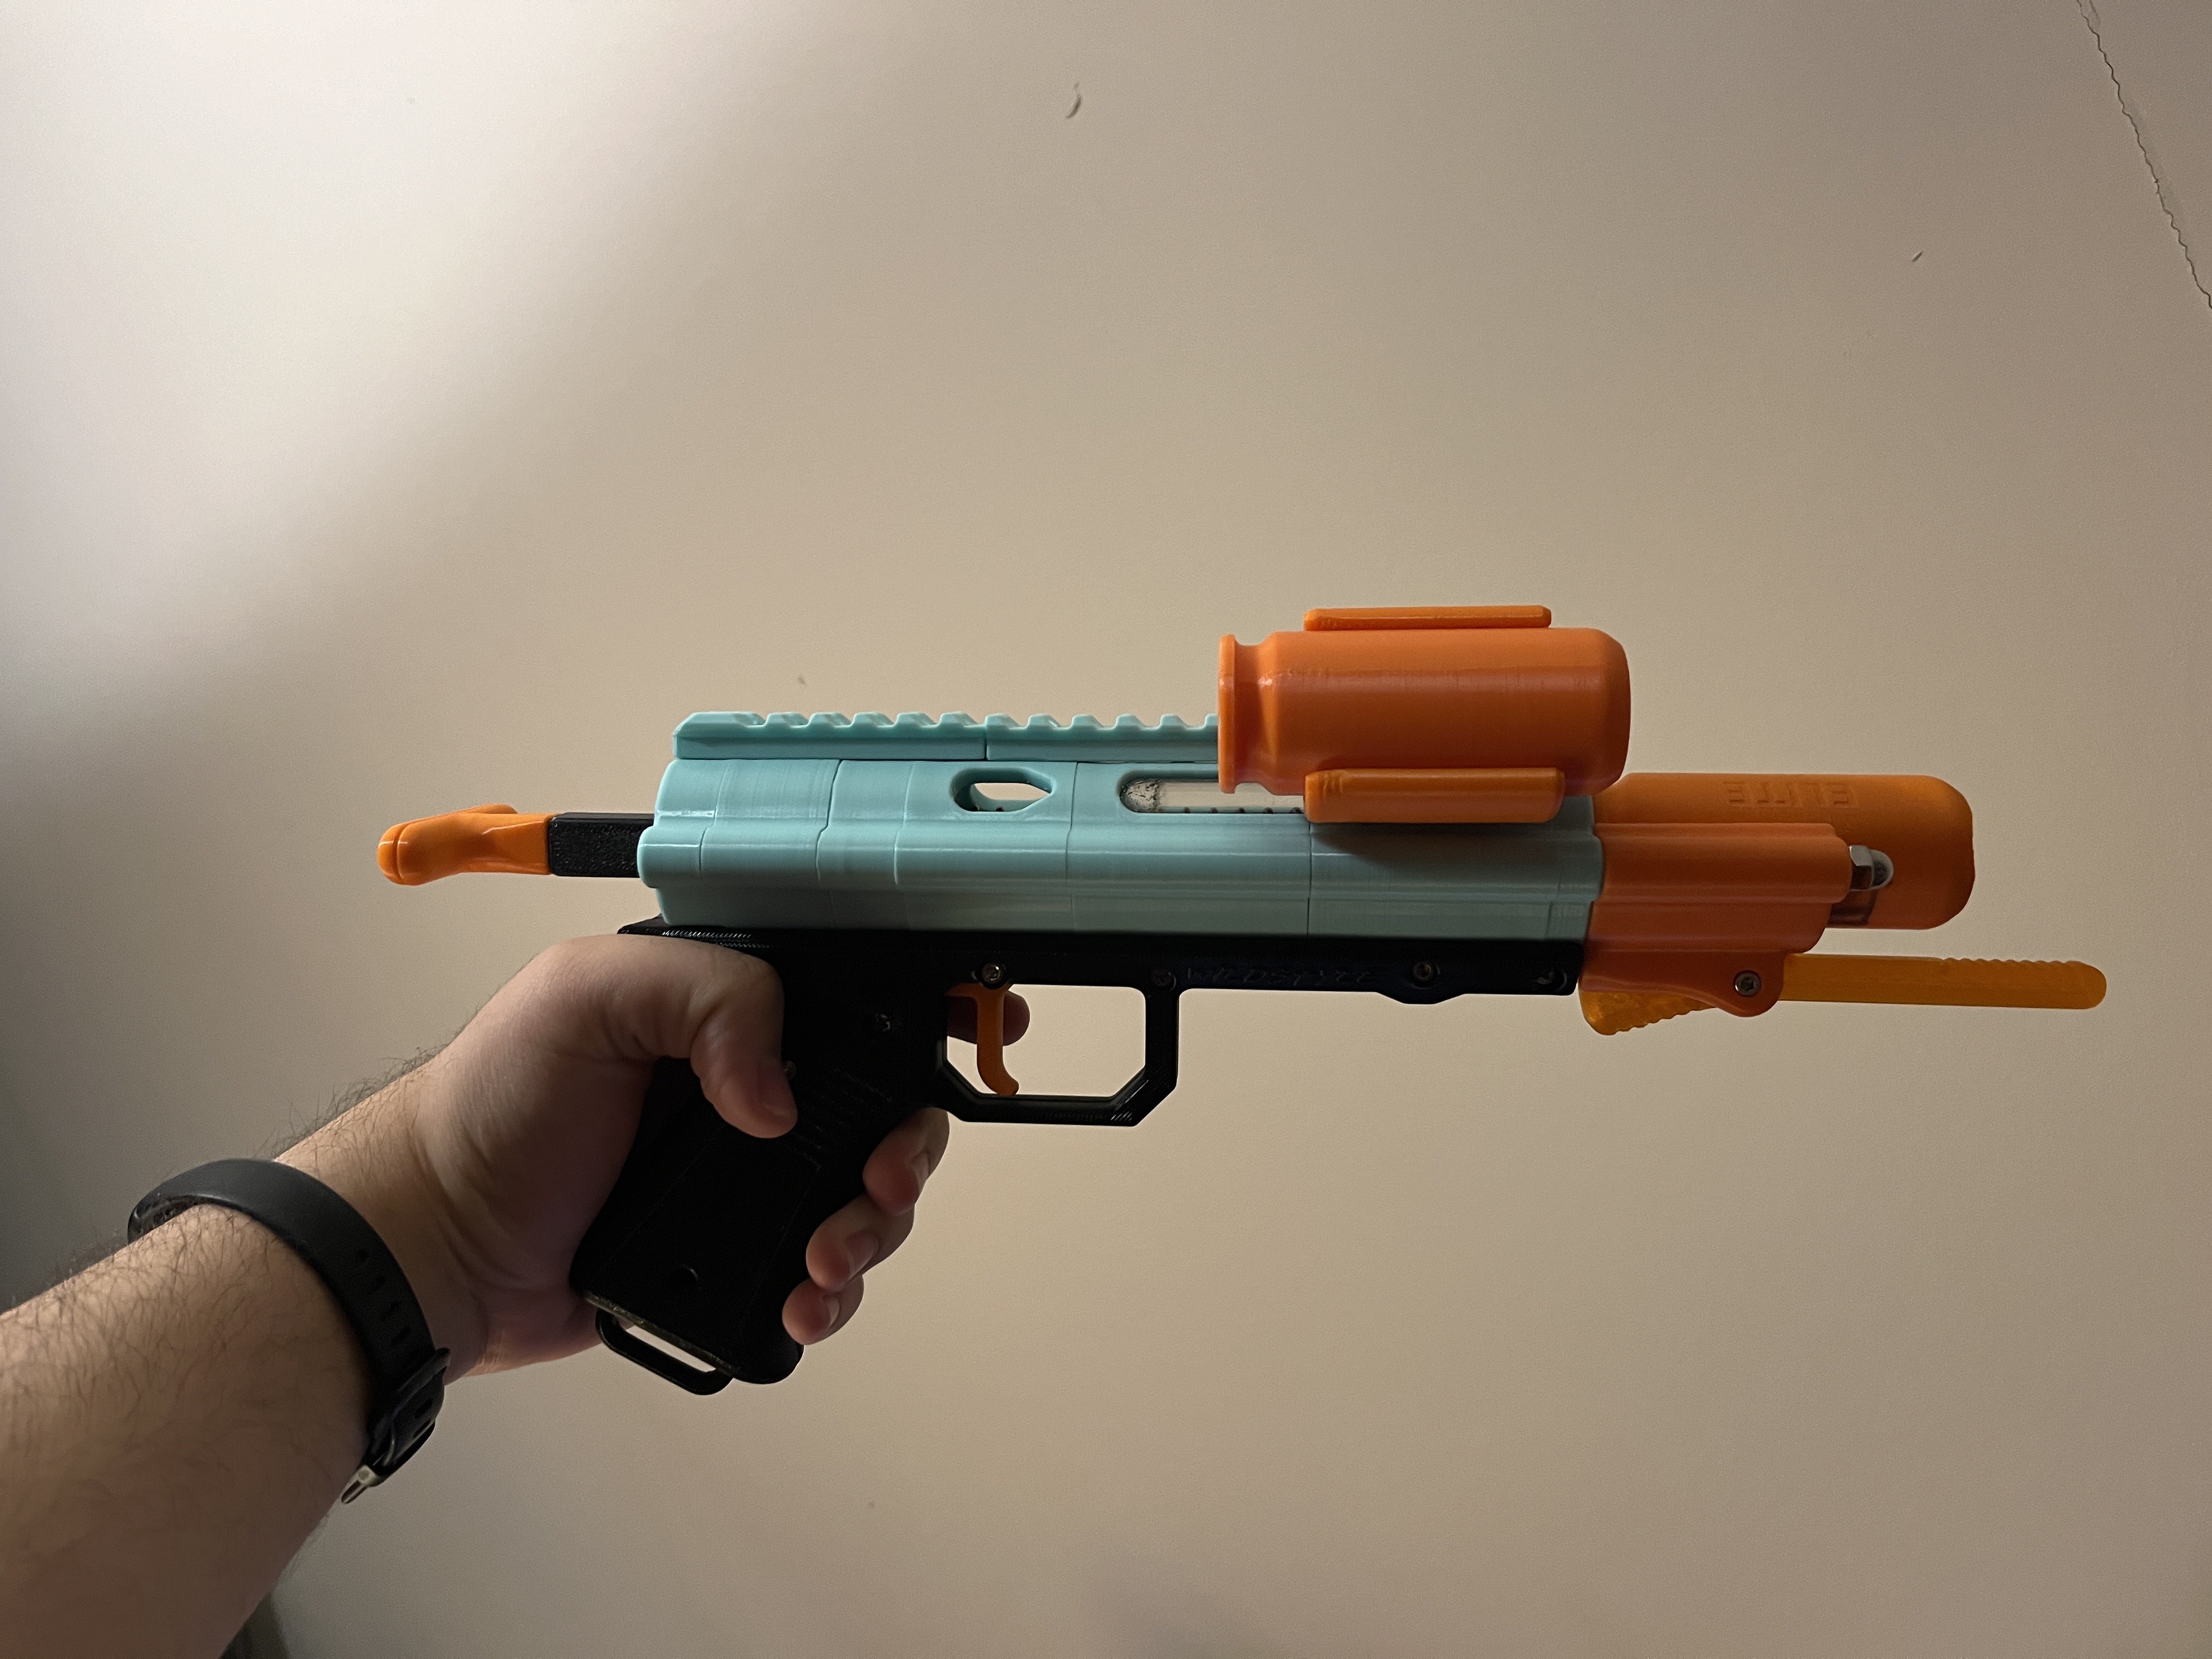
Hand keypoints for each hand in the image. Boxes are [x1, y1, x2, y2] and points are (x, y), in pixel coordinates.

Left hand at [281, 935, 1008, 1377]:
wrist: (433, 1248)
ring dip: (870, 1235)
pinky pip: (815, 1276)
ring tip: (824, 1266)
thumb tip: (782, 1096)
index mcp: (726, 1013)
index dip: (915, 1030)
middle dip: (901, 1157)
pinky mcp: (730, 1257)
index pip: (853, 1006)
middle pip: (879, 1115)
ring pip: (860, 1202)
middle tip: (875, 1190)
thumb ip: (708, 997)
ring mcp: (745, 1179)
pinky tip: (803, 1305)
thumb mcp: (587, 996)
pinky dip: (830, 1296)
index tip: (948, 1062)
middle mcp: (748, 1089)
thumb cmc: (490, 1109)